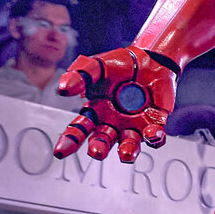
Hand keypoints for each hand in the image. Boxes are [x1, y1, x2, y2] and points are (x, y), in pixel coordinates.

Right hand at [54, 47, 176, 162]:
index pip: (79, 130)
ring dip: (128, 152)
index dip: (69, 141)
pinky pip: (154, 137)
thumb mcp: (96, 66)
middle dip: (99, 148)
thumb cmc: (119, 64)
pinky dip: (155, 138)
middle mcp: (112, 123)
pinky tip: (153, 133)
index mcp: (95, 112)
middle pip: (102, 142)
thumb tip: (62, 89)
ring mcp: (133, 125)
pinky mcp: (154, 122)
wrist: (149, 58)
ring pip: (128, 145)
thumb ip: (79, 76)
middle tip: (96, 152)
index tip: (60, 152)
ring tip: (126, 156)